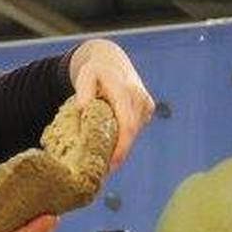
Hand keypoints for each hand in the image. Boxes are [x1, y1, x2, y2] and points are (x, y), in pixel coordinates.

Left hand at [71, 39, 155, 169]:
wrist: (112, 60)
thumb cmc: (95, 71)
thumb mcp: (85, 75)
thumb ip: (84, 92)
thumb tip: (84, 110)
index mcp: (125, 91)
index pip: (127, 125)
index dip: (122, 147)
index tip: (112, 165)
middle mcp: (139, 98)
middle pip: (131, 133)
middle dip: (119, 153)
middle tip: (104, 170)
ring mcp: (146, 103)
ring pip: (134, 132)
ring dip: (121, 145)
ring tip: (105, 160)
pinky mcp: (147, 108)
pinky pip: (135, 128)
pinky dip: (125, 136)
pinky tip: (112, 143)